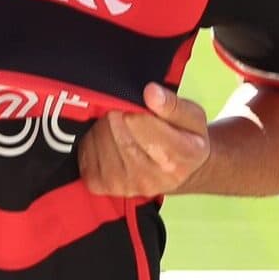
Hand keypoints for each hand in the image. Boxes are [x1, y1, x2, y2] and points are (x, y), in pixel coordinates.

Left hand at [78, 83, 210, 197]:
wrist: (179, 172)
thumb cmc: (186, 141)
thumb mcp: (193, 117)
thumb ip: (173, 104)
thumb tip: (151, 93)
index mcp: (178, 157)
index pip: (141, 124)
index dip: (134, 108)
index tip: (139, 105)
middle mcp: (151, 177)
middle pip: (117, 130)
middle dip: (118, 113)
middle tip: (128, 113)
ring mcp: (125, 185)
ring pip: (99, 139)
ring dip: (104, 126)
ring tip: (120, 126)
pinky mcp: (102, 186)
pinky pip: (85, 154)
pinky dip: (92, 141)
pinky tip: (108, 140)